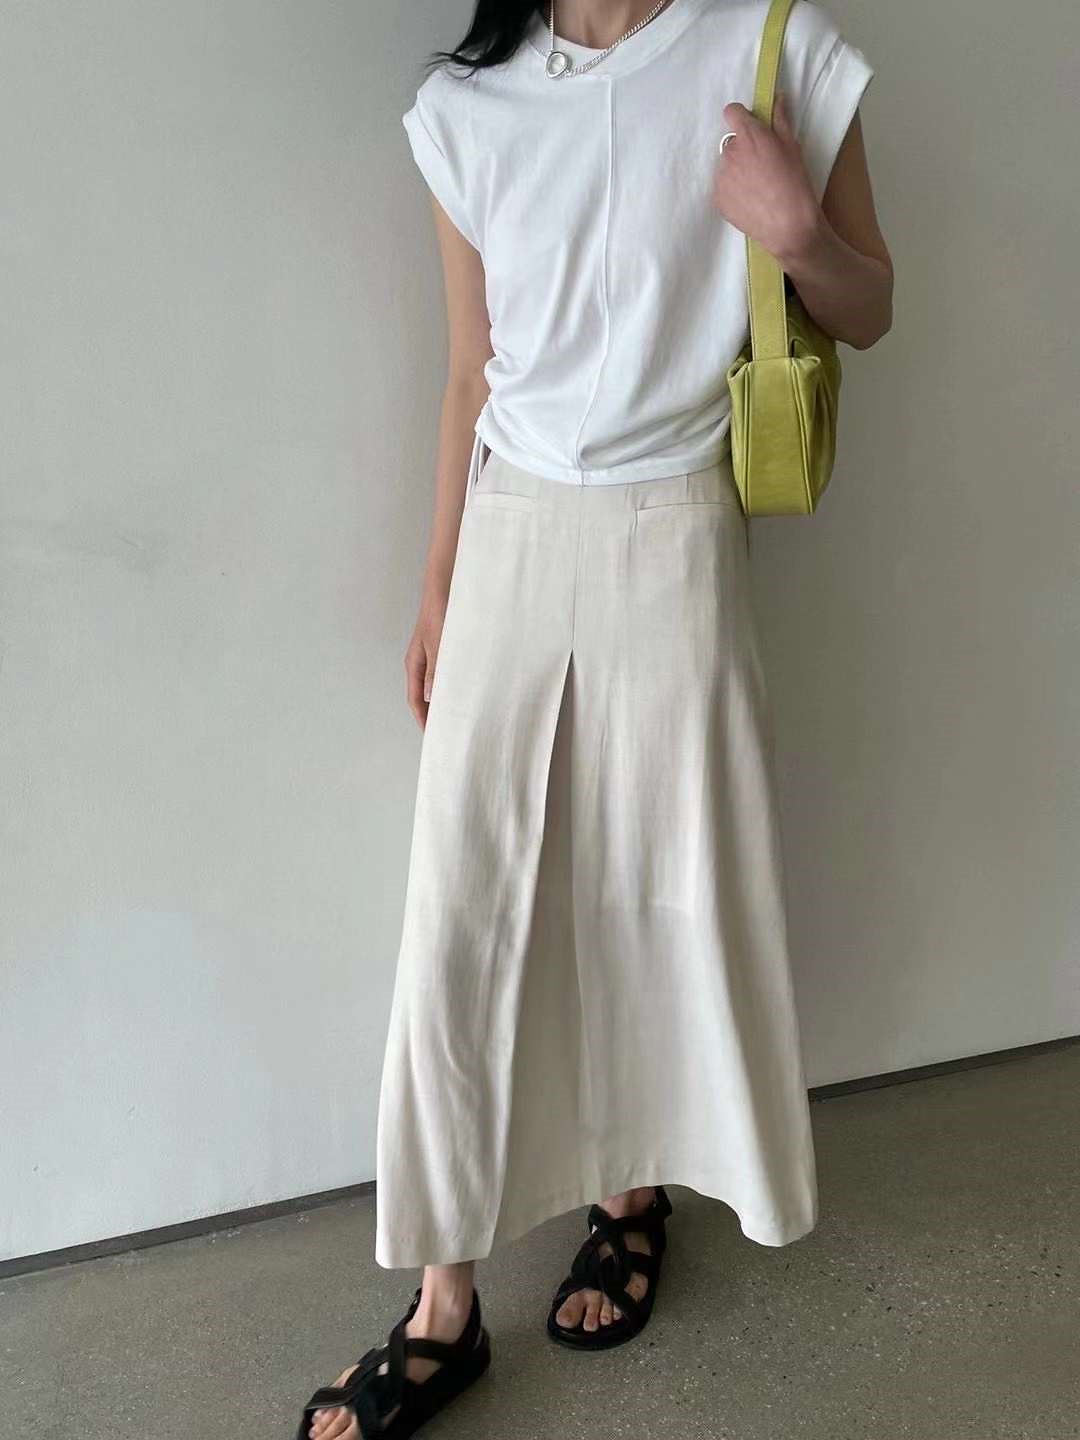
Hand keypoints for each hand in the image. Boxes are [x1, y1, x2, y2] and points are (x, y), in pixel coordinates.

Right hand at [404, 591, 446, 729]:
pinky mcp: (442, 650)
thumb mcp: (438, 645)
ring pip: (433, 687)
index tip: (432, 736)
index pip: (416, 700)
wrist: (445, 589)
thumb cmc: (440, 614)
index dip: (423, 719)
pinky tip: (461, 692)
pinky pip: (443, 675)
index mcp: (414, 665)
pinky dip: (449, 687)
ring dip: (441, 702)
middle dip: (431, 714)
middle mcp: (420, 664)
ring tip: (454, 718)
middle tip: (445, 732)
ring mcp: (430, 657)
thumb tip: (430, 698)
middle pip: (423, 696)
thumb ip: (435, 671)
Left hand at [712, 92, 820, 261]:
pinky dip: (732, 191)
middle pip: (730, 142)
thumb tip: (777, 98)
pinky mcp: (717, 198)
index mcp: (749, 136)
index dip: (741, 117)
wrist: (788, 226)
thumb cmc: (795, 183)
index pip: (731, 112)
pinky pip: (722, 187)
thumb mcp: (793, 147)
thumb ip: (781, 119)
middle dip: (743, 149)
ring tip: (756, 187)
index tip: (750, 127)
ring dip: (736, 171)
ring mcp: (720, 177)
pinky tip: (750, 200)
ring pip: (726, 166)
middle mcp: (730, 153)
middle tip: (761, 166)